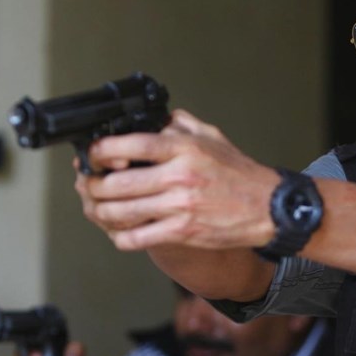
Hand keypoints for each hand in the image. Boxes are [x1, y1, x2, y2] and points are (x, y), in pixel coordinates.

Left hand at [74, 109, 280, 251]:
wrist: (268, 207)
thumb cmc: (238, 172)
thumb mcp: (211, 136)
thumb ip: (179, 124)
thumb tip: (152, 118)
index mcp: (184, 149)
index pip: (131, 145)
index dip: (102, 150)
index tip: (93, 154)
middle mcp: (179, 177)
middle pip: (116, 183)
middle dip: (93, 184)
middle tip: (88, 183)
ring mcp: (179, 207)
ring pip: (121, 212)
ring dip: (100, 211)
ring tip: (97, 206)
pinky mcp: (182, 232)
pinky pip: (137, 237)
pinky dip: (120, 236)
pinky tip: (118, 230)